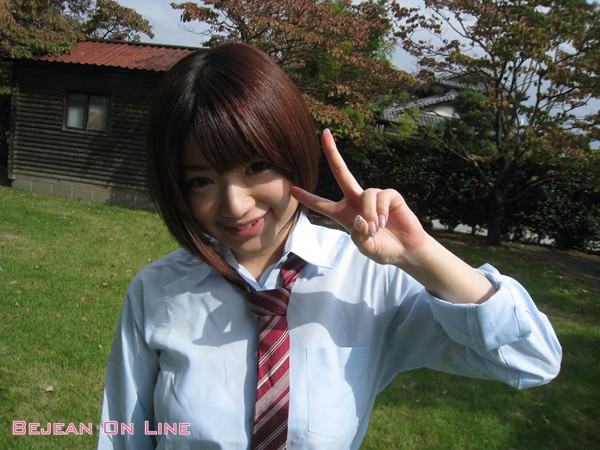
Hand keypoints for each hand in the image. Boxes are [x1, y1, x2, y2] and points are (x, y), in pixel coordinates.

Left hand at [290, 129, 427, 266]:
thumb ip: (360, 237)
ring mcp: (373, 197)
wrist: (406, 250)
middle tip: (324, 134)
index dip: (308, 198)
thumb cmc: (383, 249)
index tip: (292, 189)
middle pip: (341, 172)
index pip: (322, 204)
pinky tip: (385, 221)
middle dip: (333, 153)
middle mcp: (356, 201)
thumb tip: (359, 218)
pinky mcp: (390, 195)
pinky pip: (381, 196)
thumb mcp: (366, 248)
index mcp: (344, 214)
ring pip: (366, 193)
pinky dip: (381, 210)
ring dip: (370, 214)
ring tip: (377, 228)